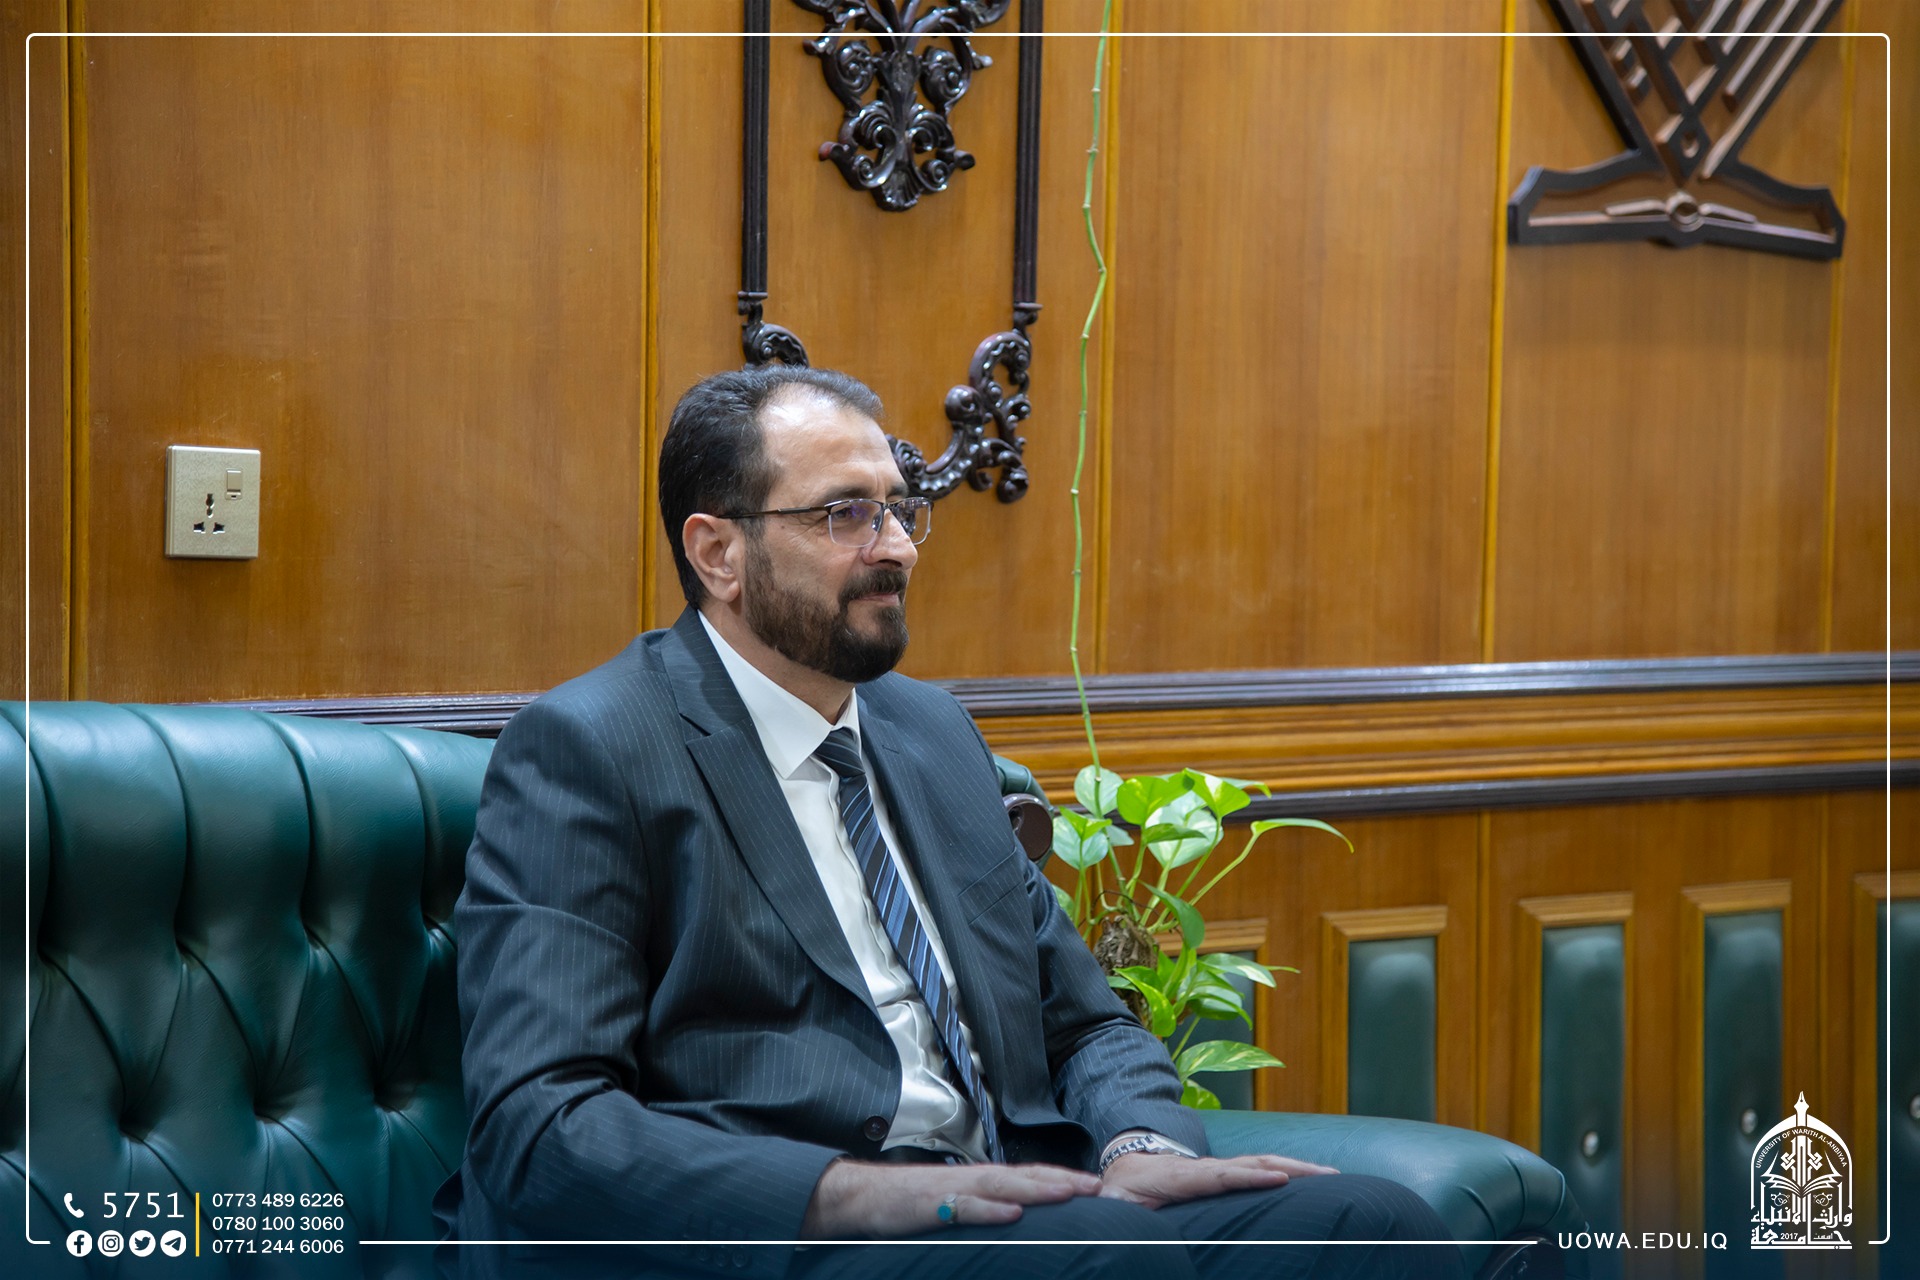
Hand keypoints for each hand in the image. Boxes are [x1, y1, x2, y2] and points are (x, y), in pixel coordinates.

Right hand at [801, 1158, 1100, 1238]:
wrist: (862, 1196)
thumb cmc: (910, 1205)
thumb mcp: (956, 1207)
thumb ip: (986, 1210)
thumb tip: (1019, 1221)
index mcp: (982, 1181)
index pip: (1031, 1176)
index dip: (1064, 1179)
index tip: (1099, 1186)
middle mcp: (974, 1179)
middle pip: (1026, 1175)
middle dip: (1064, 1180)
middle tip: (1099, 1186)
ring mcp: (954, 1190)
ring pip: (1003, 1185)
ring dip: (1038, 1188)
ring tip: (1069, 1192)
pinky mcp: (932, 1205)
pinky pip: (965, 1207)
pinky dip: (990, 1209)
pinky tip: (1013, 1213)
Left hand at [1098, 1152, 1337, 1210]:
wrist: (1127, 1164)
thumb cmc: (1122, 1189)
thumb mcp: (1115, 1200)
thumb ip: (1115, 1207)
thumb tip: (1108, 1205)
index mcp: (1183, 1177)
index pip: (1222, 1175)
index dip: (1250, 1176)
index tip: (1279, 1177)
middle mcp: (1207, 1168)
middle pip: (1254, 1163)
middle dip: (1291, 1167)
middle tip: (1328, 1174)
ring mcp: (1220, 1167)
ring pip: (1263, 1162)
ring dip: (1297, 1166)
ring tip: (1333, 1174)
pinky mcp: (1227, 1172)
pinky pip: (1260, 1168)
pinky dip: (1288, 1170)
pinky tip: (1312, 1178)